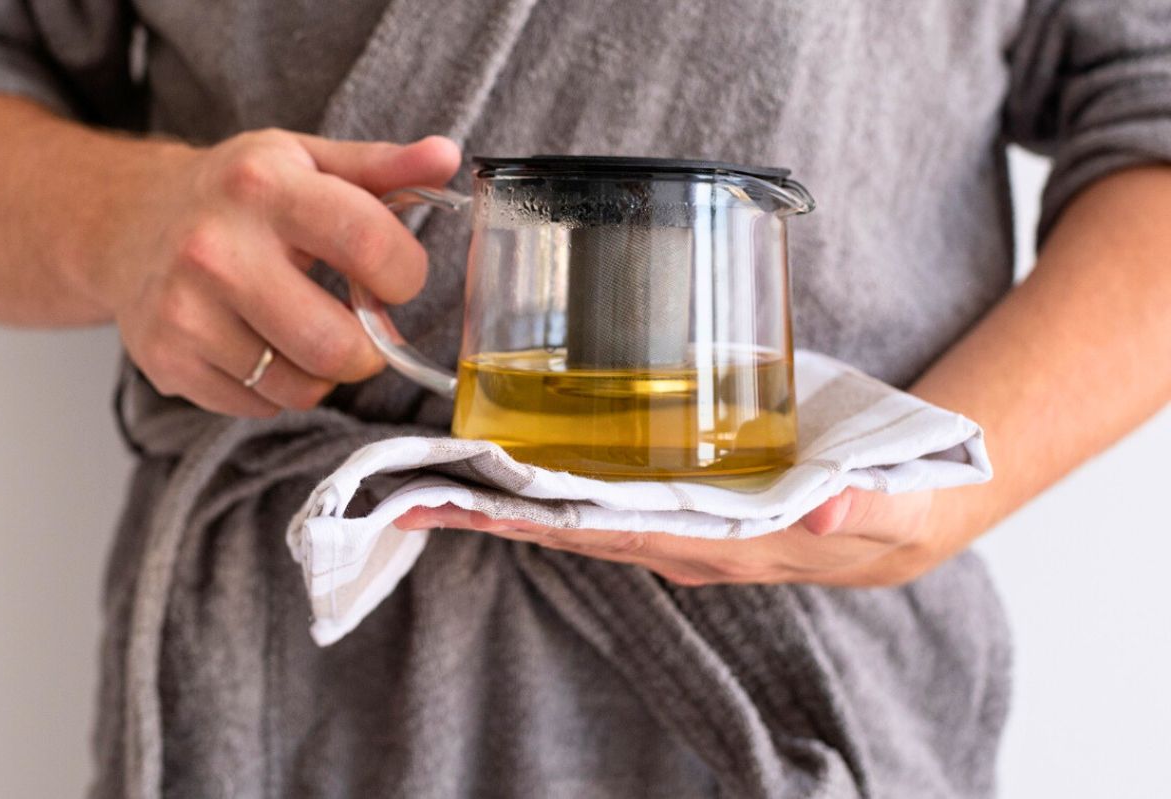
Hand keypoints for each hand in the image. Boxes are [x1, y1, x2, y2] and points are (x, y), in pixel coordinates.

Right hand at [90, 129, 460, 416]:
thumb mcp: (307, 161)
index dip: (405, 275)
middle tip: (360, 327)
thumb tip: (447, 157)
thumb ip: (383, 166)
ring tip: (305, 331)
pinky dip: (275, 389)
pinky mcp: (166, 360)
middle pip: (336, 345)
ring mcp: (184, 310)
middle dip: (368, 348)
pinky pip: (260, 407)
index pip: (370, 245)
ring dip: (322, 373)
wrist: (127, 222)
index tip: (396, 278)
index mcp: (263, 186)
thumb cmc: (238, 194)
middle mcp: (215, 248)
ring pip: (301, 388)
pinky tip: (259, 346)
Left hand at [395, 488, 953, 586]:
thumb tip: (818, 515)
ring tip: (431, 478)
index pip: (617, 532)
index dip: (543, 522)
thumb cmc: (894, 503)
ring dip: (505, 500)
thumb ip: (858, 506)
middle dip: (495, 514)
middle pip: (574, 528)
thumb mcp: (891, 503)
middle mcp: (686, 537)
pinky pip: (601, 493)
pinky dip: (545, 481)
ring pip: (578, 513)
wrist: (899, 513)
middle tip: (411, 493)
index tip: (473, 509)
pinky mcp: (680, 494)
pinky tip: (503, 460)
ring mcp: (677, 519)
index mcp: (725, 540)